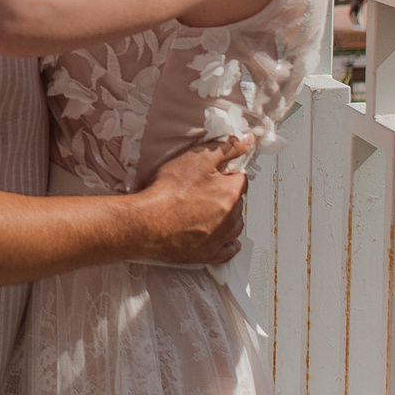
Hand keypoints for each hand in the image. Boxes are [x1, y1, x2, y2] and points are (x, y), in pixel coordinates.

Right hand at [132, 134, 252, 264]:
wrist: (147, 222)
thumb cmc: (168, 192)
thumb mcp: (198, 157)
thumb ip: (227, 148)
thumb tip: (247, 140)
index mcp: (232, 193)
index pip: (241, 177)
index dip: (227, 172)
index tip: (215, 173)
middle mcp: (231, 218)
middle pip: (236, 201)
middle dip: (225, 194)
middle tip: (204, 189)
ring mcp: (220, 238)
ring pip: (233, 225)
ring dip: (225, 218)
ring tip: (205, 210)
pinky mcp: (208, 254)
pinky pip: (226, 251)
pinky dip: (226, 245)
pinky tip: (219, 238)